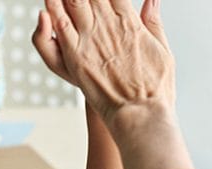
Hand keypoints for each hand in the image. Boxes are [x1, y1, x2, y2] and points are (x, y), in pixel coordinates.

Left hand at [31, 0, 174, 126]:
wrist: (140, 114)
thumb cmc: (154, 89)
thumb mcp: (162, 49)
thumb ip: (154, 22)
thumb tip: (152, 0)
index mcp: (130, 22)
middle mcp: (109, 26)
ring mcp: (91, 40)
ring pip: (73, 2)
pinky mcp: (75, 56)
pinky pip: (60, 26)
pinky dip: (52, 11)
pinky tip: (48, 3)